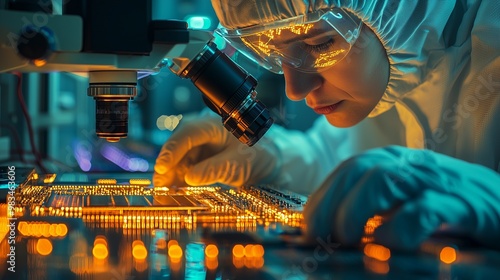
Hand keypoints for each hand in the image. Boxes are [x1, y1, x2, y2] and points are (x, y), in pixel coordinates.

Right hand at [153, 111, 280, 187]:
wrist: (273, 160)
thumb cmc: (260, 155)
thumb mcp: (239, 164)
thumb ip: (214, 170)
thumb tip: (189, 178)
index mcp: (215, 124)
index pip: (187, 133)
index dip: (172, 150)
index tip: (161, 168)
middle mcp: (205, 130)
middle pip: (179, 145)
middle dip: (168, 166)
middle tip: (160, 186)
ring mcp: (202, 143)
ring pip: (180, 157)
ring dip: (172, 174)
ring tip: (166, 193)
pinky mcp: (202, 156)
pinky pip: (187, 165)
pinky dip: (180, 178)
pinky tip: (176, 191)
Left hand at [303, 145, 499, 249]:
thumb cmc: (455, 212)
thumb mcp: (410, 204)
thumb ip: (377, 211)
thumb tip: (334, 231)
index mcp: (397, 165)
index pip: (347, 171)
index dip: (322, 198)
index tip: (307, 228)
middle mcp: (412, 166)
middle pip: (357, 170)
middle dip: (328, 205)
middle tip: (318, 238)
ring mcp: (437, 182)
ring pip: (382, 180)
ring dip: (355, 212)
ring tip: (348, 240)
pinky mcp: (465, 204)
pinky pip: (423, 208)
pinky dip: (400, 228)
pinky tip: (389, 245)